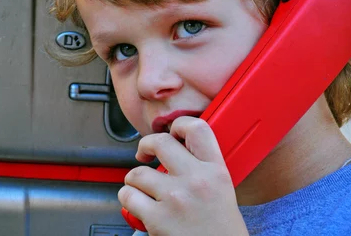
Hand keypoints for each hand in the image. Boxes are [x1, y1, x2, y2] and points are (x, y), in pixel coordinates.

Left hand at [118, 117, 248, 235]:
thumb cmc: (221, 232)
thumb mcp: (222, 191)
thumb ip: (203, 169)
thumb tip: (177, 150)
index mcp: (216, 171)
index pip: (197, 128)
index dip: (178, 125)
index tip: (170, 133)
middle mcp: (196, 180)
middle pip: (159, 142)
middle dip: (145, 146)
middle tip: (144, 154)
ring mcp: (175, 198)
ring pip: (137, 172)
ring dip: (133, 180)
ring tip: (140, 188)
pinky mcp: (157, 218)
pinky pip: (128, 196)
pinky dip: (128, 199)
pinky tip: (137, 205)